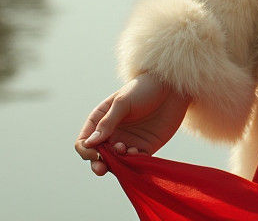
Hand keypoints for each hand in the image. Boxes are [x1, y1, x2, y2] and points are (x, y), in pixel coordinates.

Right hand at [74, 73, 190, 176]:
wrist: (172, 88)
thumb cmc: (145, 88)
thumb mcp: (124, 102)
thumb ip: (108, 122)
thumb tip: (89, 143)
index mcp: (101, 120)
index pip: (84, 141)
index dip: (85, 150)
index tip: (94, 151)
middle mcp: (112, 134)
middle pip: (96, 157)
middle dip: (97, 164)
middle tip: (102, 168)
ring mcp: (127, 142)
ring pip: (114, 163)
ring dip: (116, 163)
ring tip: (126, 150)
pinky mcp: (143, 148)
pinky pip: (133, 163)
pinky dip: (132, 163)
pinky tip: (137, 152)